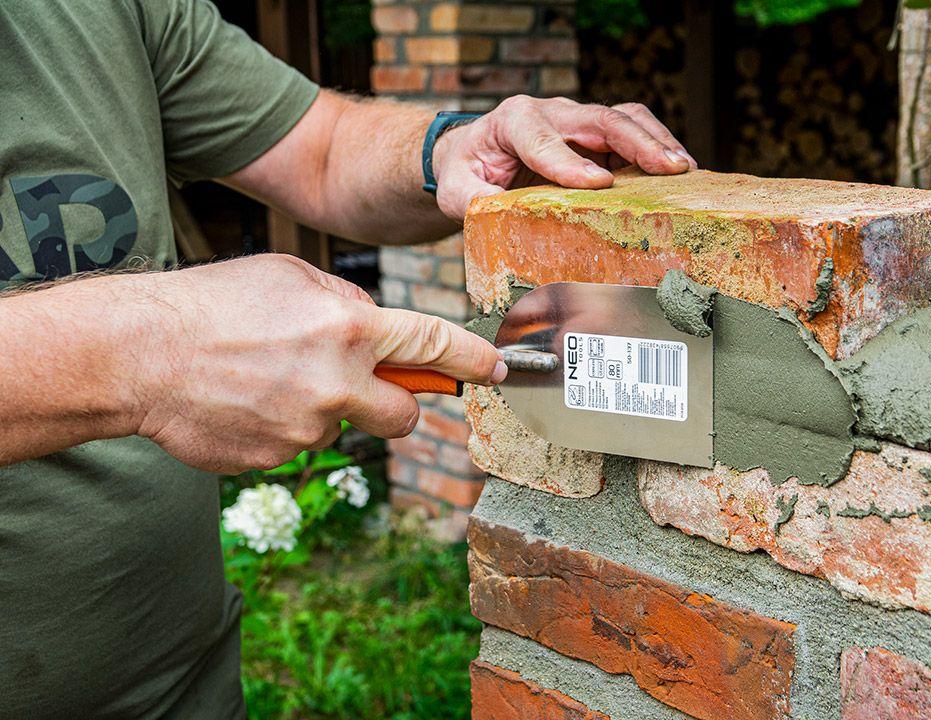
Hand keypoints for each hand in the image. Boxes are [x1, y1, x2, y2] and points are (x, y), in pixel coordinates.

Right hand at [131, 254, 504, 472]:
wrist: (137, 355)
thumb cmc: (214, 304)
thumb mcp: (291, 277)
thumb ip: (347, 303)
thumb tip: (378, 329)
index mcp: (349, 330)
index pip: (434, 348)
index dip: (474, 362)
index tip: (498, 371)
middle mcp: (338, 385)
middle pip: (405, 415)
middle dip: (398, 405)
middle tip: (365, 388)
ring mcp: (307, 429)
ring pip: (340, 425)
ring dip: (320, 407)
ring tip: (265, 377)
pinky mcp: (276, 460)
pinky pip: (297, 444)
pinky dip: (281, 426)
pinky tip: (244, 400)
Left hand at [431, 96, 696, 219]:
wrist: (475, 155)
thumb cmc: (466, 173)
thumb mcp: (456, 191)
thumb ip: (473, 200)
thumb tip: (497, 212)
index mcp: (514, 120)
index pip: (543, 138)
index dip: (570, 161)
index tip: (599, 183)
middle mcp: (551, 111)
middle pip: (599, 118)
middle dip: (637, 143)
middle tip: (669, 169)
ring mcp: (577, 120)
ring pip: (624, 118)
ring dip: (656, 142)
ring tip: (684, 170)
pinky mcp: (596, 135)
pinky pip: (632, 132)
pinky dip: (656, 147)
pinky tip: (678, 173)